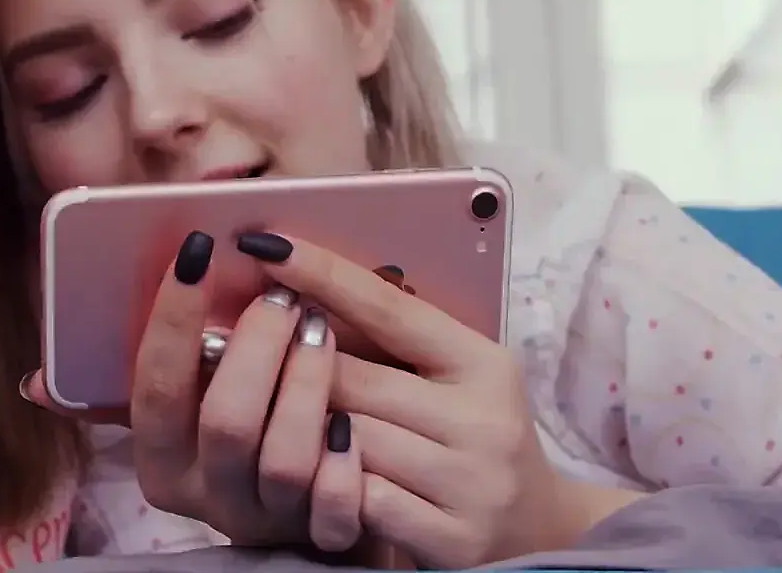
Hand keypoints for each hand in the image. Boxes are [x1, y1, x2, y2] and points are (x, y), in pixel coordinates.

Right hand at [23, 231, 361, 552]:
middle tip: (282, 295)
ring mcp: (266, 520)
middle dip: (256, 346)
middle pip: (225, 420)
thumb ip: (124, 390)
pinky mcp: (323, 541)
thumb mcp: (177, 422)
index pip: (153, 385)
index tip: (199, 248)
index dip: (174, 315)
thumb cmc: (239, 442)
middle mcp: (205, 496)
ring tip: (322, 331)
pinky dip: (345, 461)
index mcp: (159, 458)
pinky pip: (335, 509)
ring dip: (307, 385)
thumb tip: (33, 382)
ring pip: (284, 458)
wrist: (308, 530)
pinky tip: (352, 417)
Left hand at [230, 231, 622, 567]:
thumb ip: (393, 346)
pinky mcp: (451, 539)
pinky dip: (328, 489)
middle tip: (241, 346)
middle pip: (351, 378)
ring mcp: (469, 483)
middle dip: (291, 365)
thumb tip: (299, 292)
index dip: (321, 272)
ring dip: (302, 430)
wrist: (540, 534)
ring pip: (346, 440)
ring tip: (274, 421)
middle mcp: (483, 419)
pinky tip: (314, 483)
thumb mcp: (454, 381)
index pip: (388, 307)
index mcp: (483, 363)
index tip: (264, 243)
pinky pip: (357, 501)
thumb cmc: (473, 439)